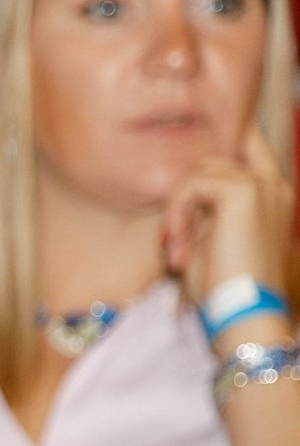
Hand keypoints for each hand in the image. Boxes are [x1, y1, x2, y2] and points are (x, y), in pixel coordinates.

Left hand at [162, 121, 293, 317]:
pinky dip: (176, 212)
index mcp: (272, 194)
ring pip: (200, 170)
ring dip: (177, 210)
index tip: (190, 142)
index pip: (249, 142)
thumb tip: (179, 194)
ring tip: (176, 251)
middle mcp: (273, 184)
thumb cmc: (223, 289)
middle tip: (172, 244)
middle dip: (184, 197)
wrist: (244, 312)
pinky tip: (177, 244)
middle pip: (213, 158)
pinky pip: (193, 183)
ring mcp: (262, 185)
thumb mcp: (210, 241)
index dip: (225, 133)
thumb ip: (203, 210)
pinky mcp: (243, 192)